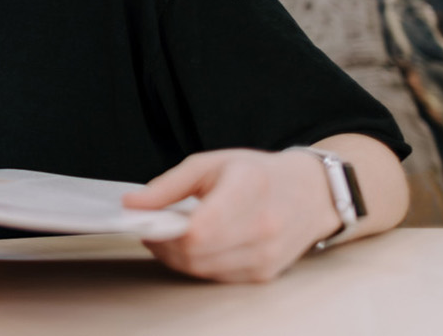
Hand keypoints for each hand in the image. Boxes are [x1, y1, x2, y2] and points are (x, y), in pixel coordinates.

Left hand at [121, 148, 339, 282]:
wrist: (310, 193)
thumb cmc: (258, 173)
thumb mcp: (210, 164)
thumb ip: (168, 186)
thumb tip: (132, 204)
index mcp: (249, 189)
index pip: (199, 228)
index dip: (165, 230)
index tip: (147, 221)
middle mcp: (263, 226)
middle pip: (197, 253)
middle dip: (164, 245)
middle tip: (154, 229)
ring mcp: (267, 254)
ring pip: (204, 270)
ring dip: (178, 257)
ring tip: (174, 235)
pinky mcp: (265, 273)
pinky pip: (219, 277)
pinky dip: (200, 265)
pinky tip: (197, 246)